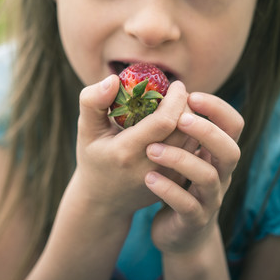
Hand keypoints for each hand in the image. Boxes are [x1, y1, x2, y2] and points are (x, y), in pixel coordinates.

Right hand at [74, 76, 191, 217]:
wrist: (103, 200)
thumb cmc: (94, 157)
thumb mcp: (86, 129)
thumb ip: (93, 101)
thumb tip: (114, 79)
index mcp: (126, 152)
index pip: (164, 121)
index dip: (176, 99)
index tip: (176, 84)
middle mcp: (149, 167)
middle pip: (184, 130)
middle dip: (186, 106)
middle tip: (179, 93)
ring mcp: (166, 178)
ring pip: (193, 142)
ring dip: (192, 120)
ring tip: (179, 107)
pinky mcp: (176, 182)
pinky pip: (194, 153)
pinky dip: (192, 134)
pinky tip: (180, 125)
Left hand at [144, 92, 243, 253]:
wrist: (177, 233)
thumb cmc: (176, 183)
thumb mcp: (183, 155)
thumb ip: (179, 130)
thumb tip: (162, 93)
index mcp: (216, 153)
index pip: (233, 125)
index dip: (218, 108)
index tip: (190, 95)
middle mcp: (220, 174)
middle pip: (230, 150)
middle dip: (207, 131)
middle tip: (178, 119)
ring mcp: (210, 198)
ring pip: (207, 177)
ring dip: (180, 158)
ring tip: (151, 149)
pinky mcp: (194, 220)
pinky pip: (187, 205)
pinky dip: (168, 189)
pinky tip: (149, 178)